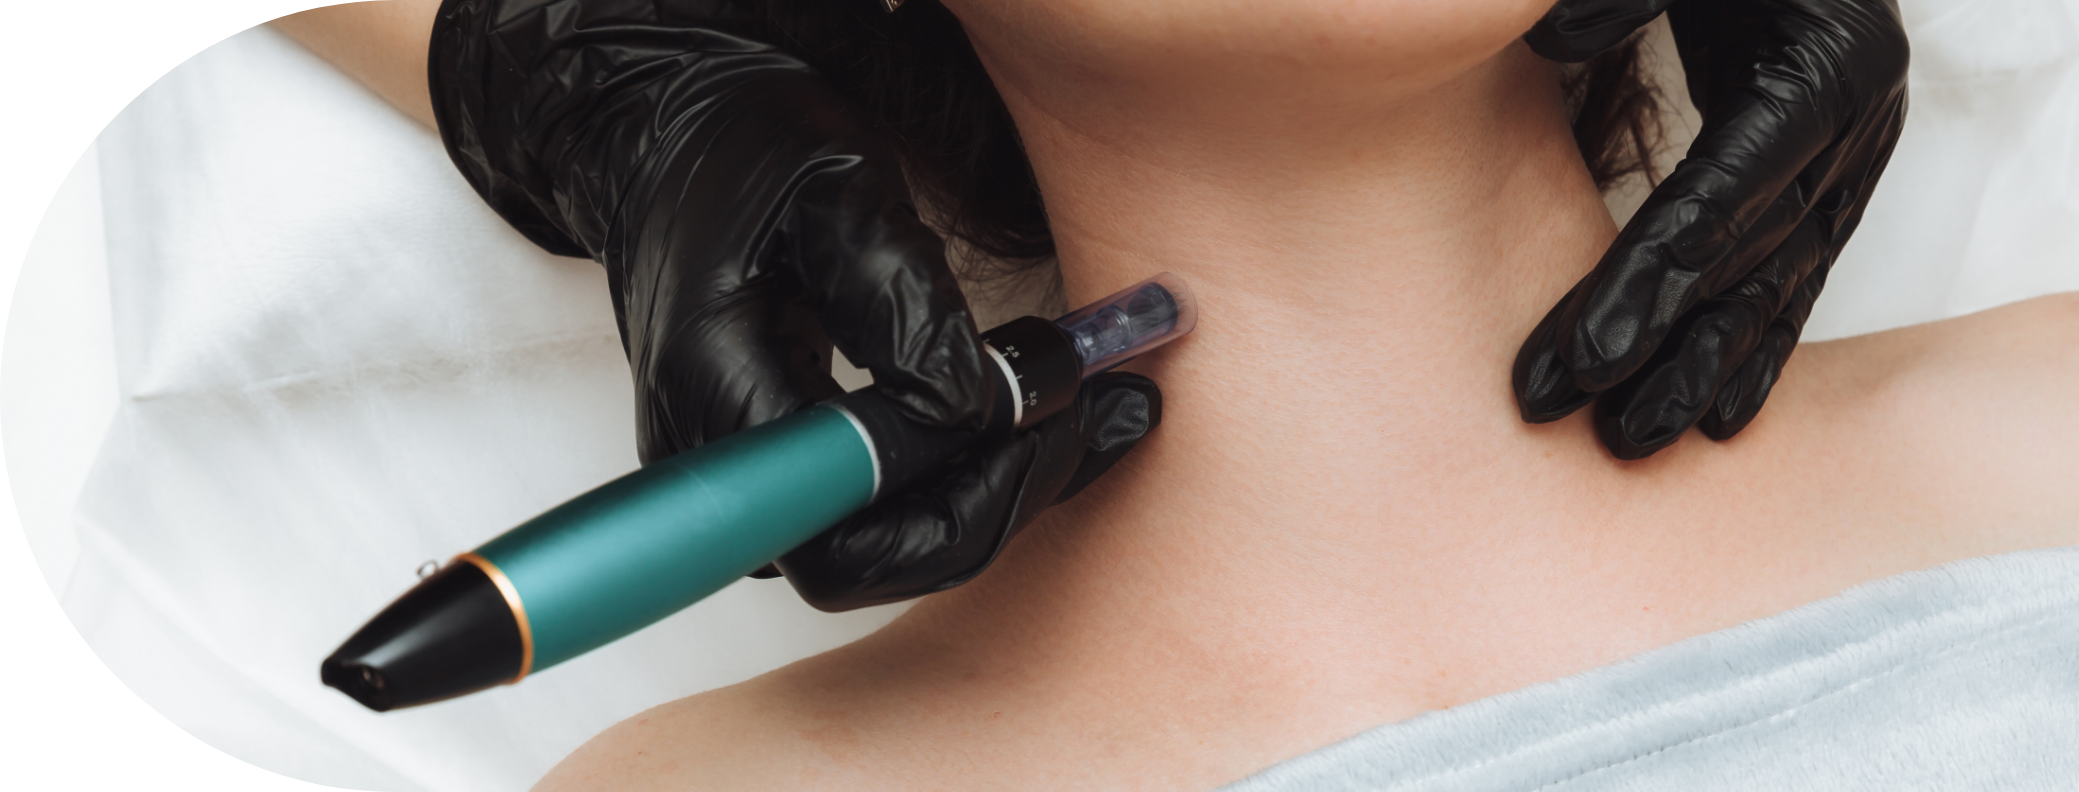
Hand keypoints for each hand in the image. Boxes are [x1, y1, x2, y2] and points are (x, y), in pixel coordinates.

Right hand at [429, 0, 1159, 609]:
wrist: (672, 143)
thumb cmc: (739, 148)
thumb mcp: (832, 186)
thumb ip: (899, 295)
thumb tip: (970, 406)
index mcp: (716, 388)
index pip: (841, 529)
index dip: (960, 502)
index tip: (1048, 422)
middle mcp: (718, 462)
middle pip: (873, 558)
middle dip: (1003, 501)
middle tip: (1109, 413)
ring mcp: (744, 476)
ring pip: (886, 541)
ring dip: (1003, 489)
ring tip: (1108, 407)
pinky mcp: (780, 464)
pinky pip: (881, 506)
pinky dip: (974, 471)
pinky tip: (1048, 412)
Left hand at [1514, 0, 1909, 458]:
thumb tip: (1550, 37)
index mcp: (1820, 69)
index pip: (1722, 194)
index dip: (1650, 277)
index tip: (1584, 356)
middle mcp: (1853, 128)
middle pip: (1748, 258)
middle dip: (1663, 345)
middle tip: (1588, 424)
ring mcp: (1855, 164)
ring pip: (1778, 286)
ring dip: (1705, 370)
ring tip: (1634, 443)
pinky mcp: (1843, 188)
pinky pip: (1801, 280)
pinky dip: (1760, 350)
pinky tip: (1718, 417)